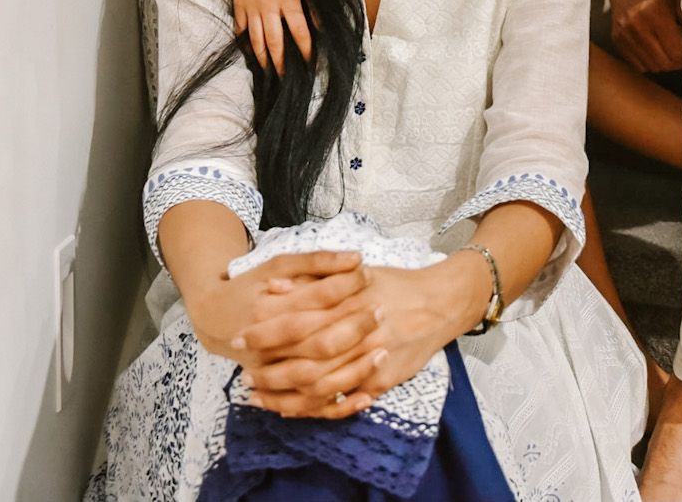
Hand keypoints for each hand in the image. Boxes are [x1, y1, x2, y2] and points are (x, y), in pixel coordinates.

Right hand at [199, 251, 386, 420]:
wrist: (214, 317)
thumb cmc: (253, 285)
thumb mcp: (279, 264)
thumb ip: (317, 261)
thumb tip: (356, 257)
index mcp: (266, 309)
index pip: (314, 298)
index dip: (345, 285)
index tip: (368, 273)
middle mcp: (266, 344)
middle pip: (318, 342)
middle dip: (355, 327)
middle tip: (382, 311)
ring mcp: (270, 371)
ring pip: (316, 379)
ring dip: (353, 370)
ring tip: (384, 353)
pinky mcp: (276, 390)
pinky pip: (311, 406)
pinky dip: (338, 405)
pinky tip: (367, 395)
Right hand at [232, 0, 311, 73]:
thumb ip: (313, 2)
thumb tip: (323, 24)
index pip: (300, 33)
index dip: (306, 52)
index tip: (310, 65)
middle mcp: (269, 7)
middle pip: (275, 42)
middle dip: (282, 63)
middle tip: (287, 78)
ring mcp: (251, 7)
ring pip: (256, 40)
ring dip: (263, 58)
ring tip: (268, 71)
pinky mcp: (239, 4)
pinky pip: (241, 28)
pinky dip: (245, 42)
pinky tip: (249, 52)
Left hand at [245, 257, 487, 417]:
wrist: (440, 302)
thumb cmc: (393, 283)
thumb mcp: (354, 272)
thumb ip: (313, 279)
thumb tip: (272, 287)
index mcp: (347, 304)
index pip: (297, 322)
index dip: (266, 333)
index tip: (241, 337)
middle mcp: (357, 335)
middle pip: (304, 360)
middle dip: (270, 370)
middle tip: (244, 374)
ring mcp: (371, 362)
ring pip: (321, 386)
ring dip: (286, 395)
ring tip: (259, 395)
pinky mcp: (382, 381)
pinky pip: (344, 400)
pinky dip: (316, 408)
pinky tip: (292, 409)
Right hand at [606, 0, 681, 72]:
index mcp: (655, 13)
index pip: (677, 52)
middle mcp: (636, 26)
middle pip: (665, 64)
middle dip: (678, 62)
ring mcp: (624, 34)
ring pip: (652, 67)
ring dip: (665, 64)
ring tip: (670, 50)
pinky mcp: (616, 40)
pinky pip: (638, 65)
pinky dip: (650, 62)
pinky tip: (656, 49)